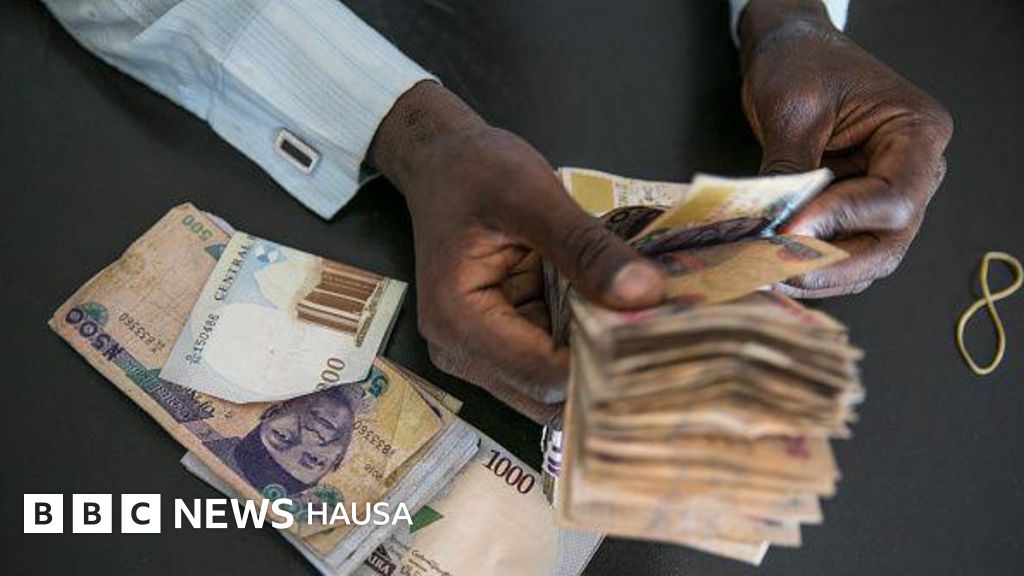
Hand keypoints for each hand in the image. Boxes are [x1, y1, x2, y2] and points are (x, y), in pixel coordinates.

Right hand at [369, 82, 664, 421]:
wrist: (443, 160)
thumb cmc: (475, 171)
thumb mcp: (532, 196)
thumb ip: (587, 248)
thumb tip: (646, 294)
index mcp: (458, 322)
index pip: (544, 375)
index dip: (605, 365)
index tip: (663, 337)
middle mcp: (463, 353)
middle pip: (550, 394)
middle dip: (608, 370)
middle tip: (670, 336)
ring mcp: (482, 352)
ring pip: (557, 383)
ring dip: (602, 357)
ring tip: (651, 323)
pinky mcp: (504, 342)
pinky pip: (555, 358)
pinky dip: (589, 339)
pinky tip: (621, 313)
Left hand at [739, 0, 952, 296]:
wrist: (788, 50)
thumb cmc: (801, 62)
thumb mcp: (794, 110)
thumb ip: (791, 170)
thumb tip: (775, 230)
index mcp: (918, 134)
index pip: (894, 198)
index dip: (841, 220)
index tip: (789, 229)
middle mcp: (914, 170)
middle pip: (889, 242)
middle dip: (834, 264)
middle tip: (781, 271)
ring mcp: (884, 194)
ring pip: (866, 257)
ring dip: (819, 274)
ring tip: (770, 275)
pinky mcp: (852, 209)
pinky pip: (841, 251)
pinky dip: (810, 266)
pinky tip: (773, 269)